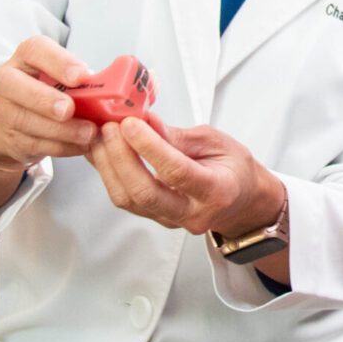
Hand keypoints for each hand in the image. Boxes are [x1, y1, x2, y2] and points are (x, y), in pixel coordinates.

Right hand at [0, 36, 97, 167]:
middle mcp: (10, 80)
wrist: (22, 118)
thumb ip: (88, 77)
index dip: (58, 62)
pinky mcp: (11, 137)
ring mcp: (5, 110)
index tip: (81, 76)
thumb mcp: (67, 76)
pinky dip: (62, 146)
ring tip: (88, 133)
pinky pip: (35, 143)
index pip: (35, 49)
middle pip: (15, 86)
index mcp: (28, 57)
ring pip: (26, 120)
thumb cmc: (53, 89)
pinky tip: (82, 145)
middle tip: (69, 110)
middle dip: (45, 99)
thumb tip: (130, 79)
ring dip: (61, 130)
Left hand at [87, 117, 282, 237]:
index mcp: (216, 191)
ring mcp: (171, 220)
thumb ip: (178, 135)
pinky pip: (126, 200)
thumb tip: (145, 120)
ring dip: (109, 166)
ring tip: (101, 137)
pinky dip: (110, 175)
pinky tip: (104, 154)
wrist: (241, 199)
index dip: (149, 147)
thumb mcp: (216, 142)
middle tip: (110, 128)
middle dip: (121, 157)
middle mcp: (193, 213)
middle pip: (145, 192)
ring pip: (129, 199)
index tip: (131, 124)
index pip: (176, 171)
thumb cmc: (233, 168)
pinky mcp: (155, 219)